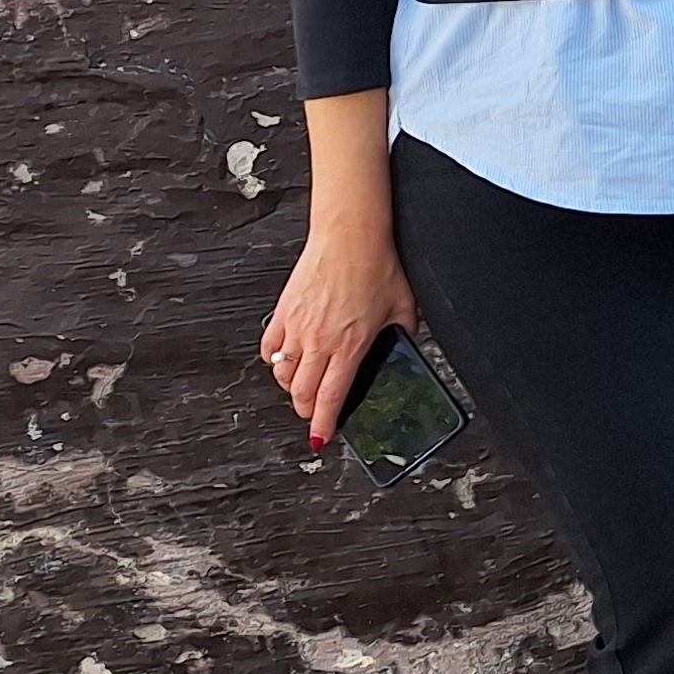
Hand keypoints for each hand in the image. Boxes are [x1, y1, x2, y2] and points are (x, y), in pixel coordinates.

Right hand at [260, 230, 417, 450]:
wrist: (350, 235)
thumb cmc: (376, 265)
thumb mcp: (404, 306)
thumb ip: (402, 333)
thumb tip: (402, 345)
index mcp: (350, 344)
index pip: (331, 397)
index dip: (324, 424)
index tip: (320, 438)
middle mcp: (319, 340)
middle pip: (302, 393)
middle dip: (307, 411)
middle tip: (313, 415)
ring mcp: (297, 326)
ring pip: (283, 373)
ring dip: (291, 388)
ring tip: (302, 389)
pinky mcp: (283, 310)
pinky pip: (269, 346)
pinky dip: (274, 359)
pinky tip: (284, 360)